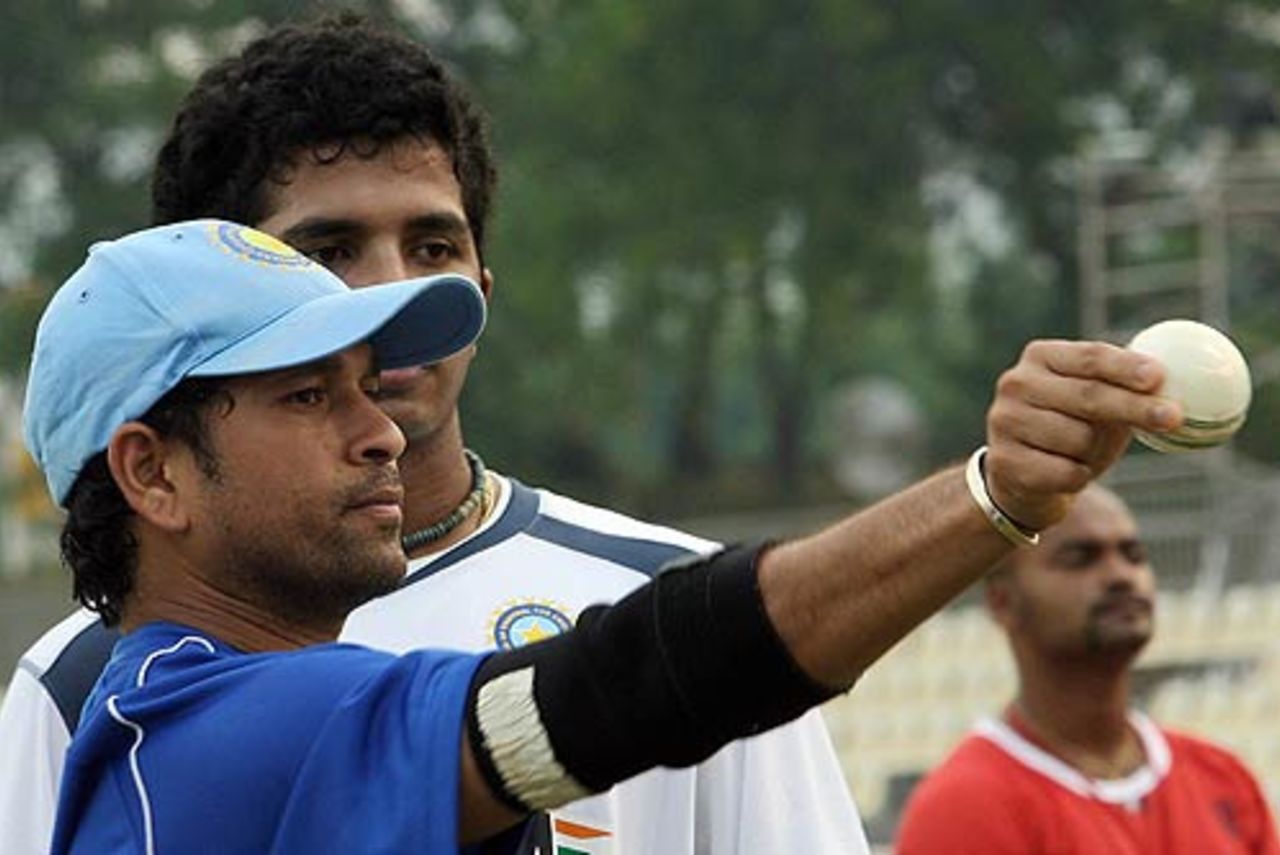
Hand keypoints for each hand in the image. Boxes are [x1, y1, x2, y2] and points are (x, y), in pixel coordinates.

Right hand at [983, 340, 1180, 530]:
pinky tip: (1065, 473)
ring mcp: (1004, 422)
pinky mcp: (1004, 461)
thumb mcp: (1095, 403)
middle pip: (1088, 395)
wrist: (1021, 478)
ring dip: (1094, 451)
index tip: (1158, 378)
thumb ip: (1123, 389)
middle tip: (1173, 417)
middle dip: (1134, 407)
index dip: (1125, 367)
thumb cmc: (1071, 430)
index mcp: (1041, 357)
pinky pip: (1065, 472)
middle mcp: (1015, 383)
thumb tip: (1171, 388)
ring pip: (1078, 438)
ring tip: (1081, 453)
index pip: (1090, 357)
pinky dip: (1079, 477)